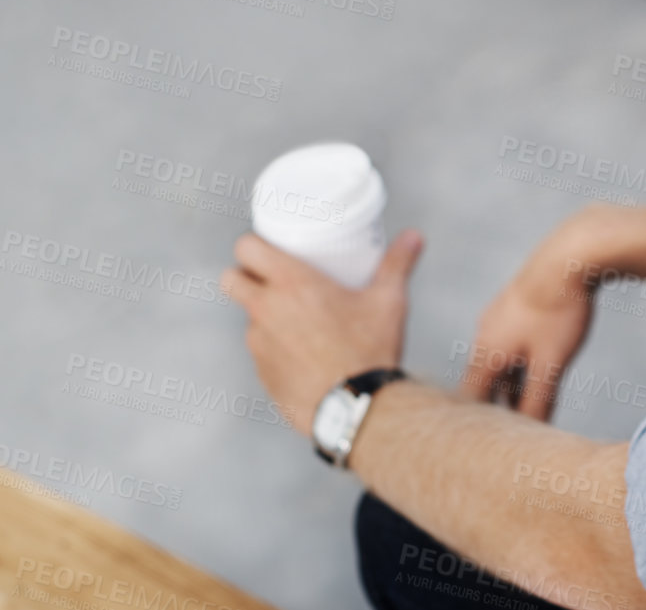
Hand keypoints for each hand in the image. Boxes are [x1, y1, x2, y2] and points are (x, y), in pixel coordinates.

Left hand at [222, 229, 423, 437]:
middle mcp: (267, 310)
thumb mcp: (388, 301)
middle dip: (244, 276)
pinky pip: (261, 352)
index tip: (269, 249)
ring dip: (263, 315)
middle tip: (272, 279)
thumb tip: (415, 236)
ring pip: (248, 318)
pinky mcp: (263, 374)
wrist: (358, 409)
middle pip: (230, 280)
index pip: (246, 249)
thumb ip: (398, 264)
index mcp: (292, 284)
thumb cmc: (370, 350)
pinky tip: (302, 353)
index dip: (253, 246)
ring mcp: (260, 345)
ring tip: (296, 320)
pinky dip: (275, 348)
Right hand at [460, 213, 603, 420]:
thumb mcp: (550, 364)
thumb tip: (531, 438)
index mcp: (484, 352)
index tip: (478, 448)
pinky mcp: (518, 304)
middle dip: (496, 408)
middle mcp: (484, 333)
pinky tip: (540, 370)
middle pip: (483, 382)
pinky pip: (511, 343)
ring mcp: (499, 316)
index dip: (474, 427)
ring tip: (528, 408)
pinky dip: (520, 363)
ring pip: (499, 362)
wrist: (571, 253)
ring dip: (511, 386)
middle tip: (506, 435)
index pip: (469, 401)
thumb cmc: (560, 311)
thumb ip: (537, 402)